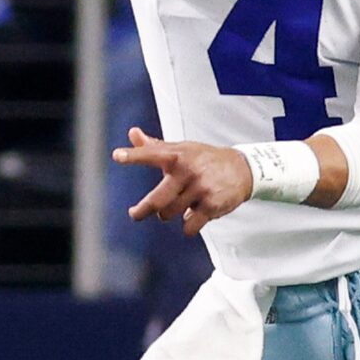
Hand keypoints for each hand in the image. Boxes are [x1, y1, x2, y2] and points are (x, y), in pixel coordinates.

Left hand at [114, 127, 252, 234]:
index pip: (151, 153)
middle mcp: (187, 170)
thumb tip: (133, 133)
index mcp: (177, 154)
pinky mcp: (211, 205)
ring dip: (170, 214)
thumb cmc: (205, 159)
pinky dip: (188, 226)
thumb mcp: (182, 149)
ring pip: (170, 213)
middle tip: (135, 214)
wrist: (242, 169)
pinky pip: (189, 226)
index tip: (117, 156)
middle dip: (142, 211)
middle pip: (157, 200)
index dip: (133, 155)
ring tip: (180, 205)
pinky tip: (194, 217)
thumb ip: (154, 146)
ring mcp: (200, 188)